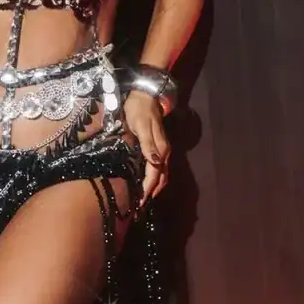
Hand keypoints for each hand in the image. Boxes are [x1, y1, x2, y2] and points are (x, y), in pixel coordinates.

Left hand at [123, 88, 170, 206]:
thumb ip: (148, 144)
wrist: (145, 95)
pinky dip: (155, 180)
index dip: (148, 189)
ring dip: (154, 188)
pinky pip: (159, 169)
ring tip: (143, 200)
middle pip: (161, 178)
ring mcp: (163, 151)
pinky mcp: (159, 148)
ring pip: (162, 175)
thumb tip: (155, 162)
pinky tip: (147, 184)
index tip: (139, 202)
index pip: (154, 174)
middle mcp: (164, 152)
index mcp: (160, 149)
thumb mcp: (141, 126)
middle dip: (151, 193)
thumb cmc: (140, 110)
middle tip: (139, 208)